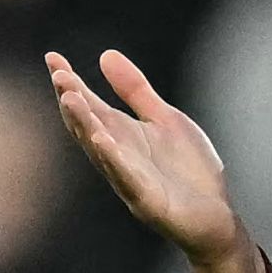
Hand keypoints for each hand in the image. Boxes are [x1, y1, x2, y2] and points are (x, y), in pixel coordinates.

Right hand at [46, 47, 265, 272]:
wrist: (217, 218)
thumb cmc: (190, 171)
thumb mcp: (164, 119)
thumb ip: (135, 90)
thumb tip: (105, 55)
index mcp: (122, 136)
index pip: (90, 106)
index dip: (71, 83)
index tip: (53, 57)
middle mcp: (118, 157)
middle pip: (88, 126)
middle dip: (72, 101)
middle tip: (58, 74)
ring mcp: (130, 181)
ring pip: (101, 151)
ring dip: (84, 125)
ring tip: (69, 98)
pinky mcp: (148, 202)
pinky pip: (127, 178)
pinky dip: (113, 159)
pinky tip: (102, 139)